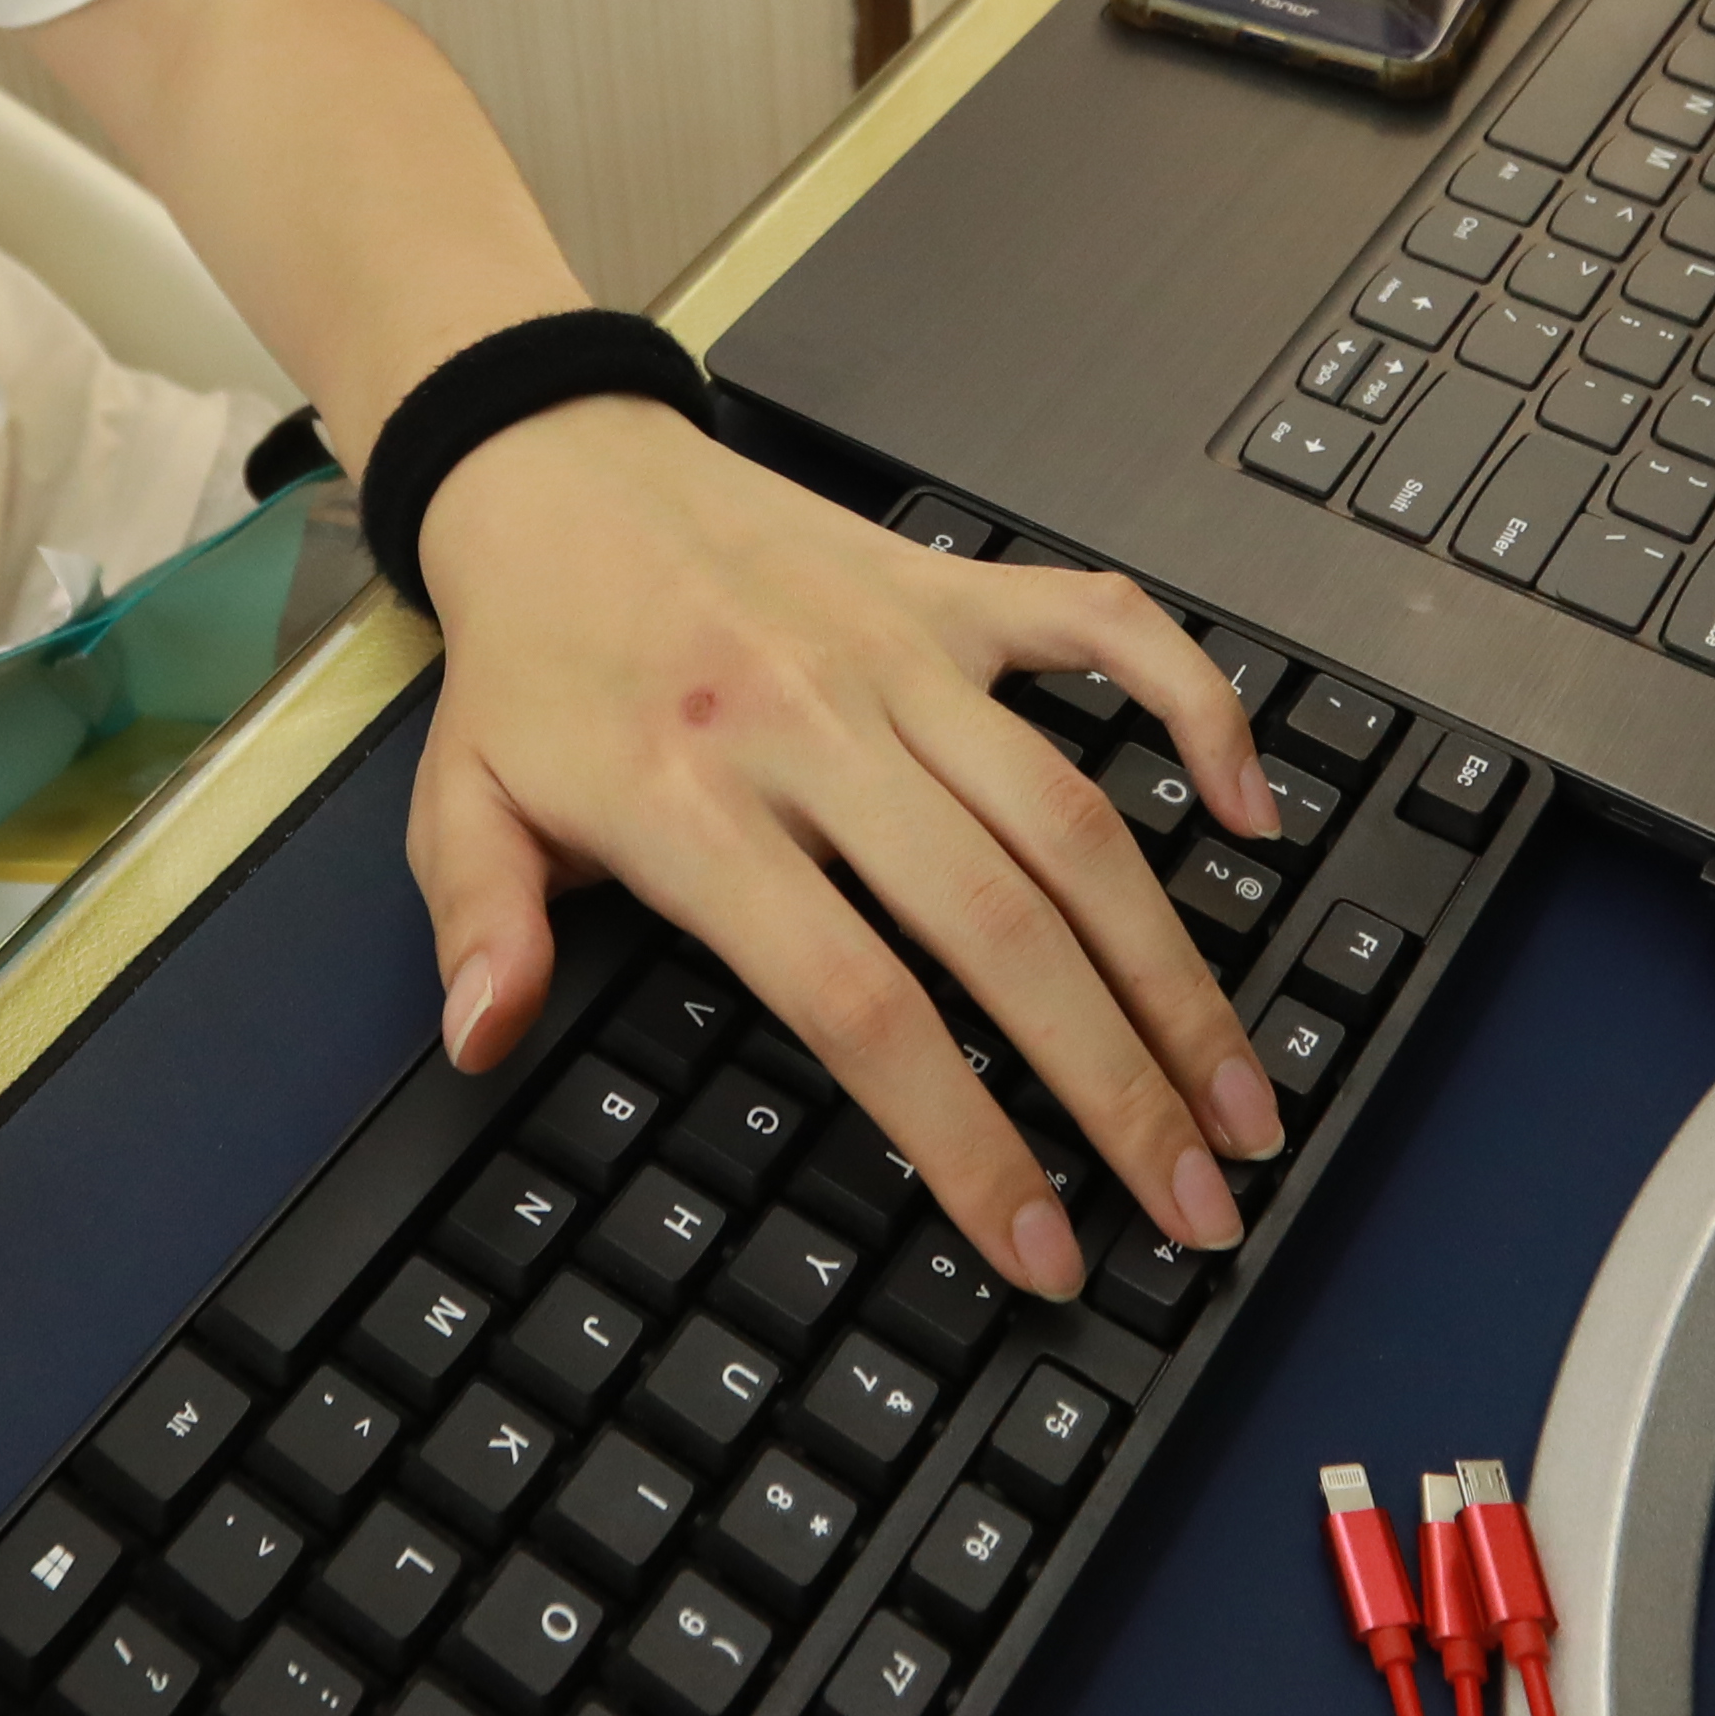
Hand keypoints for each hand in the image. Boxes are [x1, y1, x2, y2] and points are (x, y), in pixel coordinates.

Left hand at [401, 400, 1287, 1300]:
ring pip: (1073, 817)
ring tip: (1241, 1093)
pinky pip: (1106, 632)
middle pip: (1003, 928)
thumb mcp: (457, 803)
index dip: (967, 1138)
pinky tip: (1257, 816)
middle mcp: (817, 726)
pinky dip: (1198, 708)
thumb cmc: (527, 656)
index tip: (1043, 1248)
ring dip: (1174, 965)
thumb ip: (478, 923)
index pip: (862, 1003)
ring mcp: (900, 652)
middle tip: (1200, 1205)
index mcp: (693, 802)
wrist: (557, 468)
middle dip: (1121, 1085)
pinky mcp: (952, 589)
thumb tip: (484, 1035)